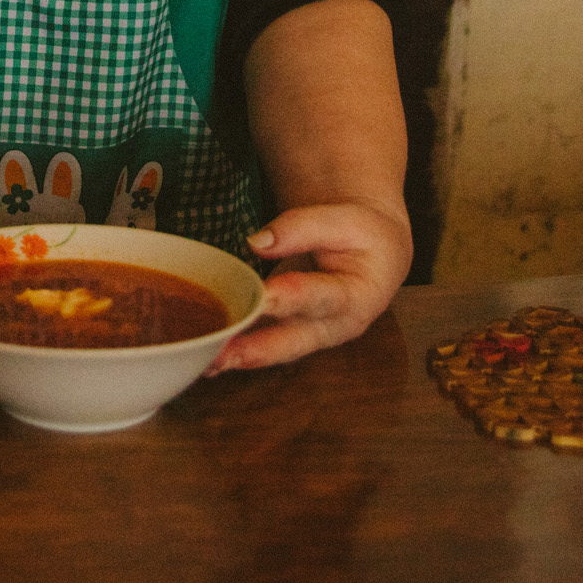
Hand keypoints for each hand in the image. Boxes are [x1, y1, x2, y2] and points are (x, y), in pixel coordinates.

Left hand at [209, 201, 410, 372]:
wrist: (376, 254)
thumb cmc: (364, 235)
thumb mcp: (344, 220)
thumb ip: (301, 227)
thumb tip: (258, 241)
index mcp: (357, 297)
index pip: (320, 298)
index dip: (290, 297)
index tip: (262, 297)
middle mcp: (335, 326)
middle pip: (293, 341)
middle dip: (255, 350)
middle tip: (221, 354)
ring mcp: (313, 335)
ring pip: (275, 350)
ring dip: (240, 356)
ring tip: (206, 362)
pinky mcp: (293, 333)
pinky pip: (265, 344)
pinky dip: (239, 349)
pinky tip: (209, 355)